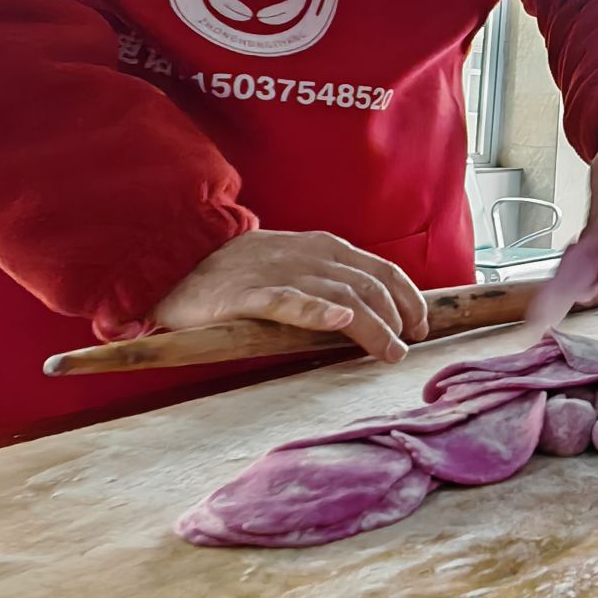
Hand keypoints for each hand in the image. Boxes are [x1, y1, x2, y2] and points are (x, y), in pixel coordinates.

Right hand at [150, 229, 429, 362]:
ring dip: (372, 324)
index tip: (420, 326)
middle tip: (405, 347)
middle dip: (396, 316)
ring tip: (390, 349)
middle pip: (369, 285)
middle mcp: (310, 256)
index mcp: (325, 248)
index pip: (382, 270)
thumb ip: (332, 281)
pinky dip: (318, 310)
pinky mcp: (248, 294)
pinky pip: (289, 301)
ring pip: (340, 295)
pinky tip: (341, 321)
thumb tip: (375, 311)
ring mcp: (280, 273)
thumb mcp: (297, 265)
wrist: (177, 256)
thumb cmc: (242, 270)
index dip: (408, 298)